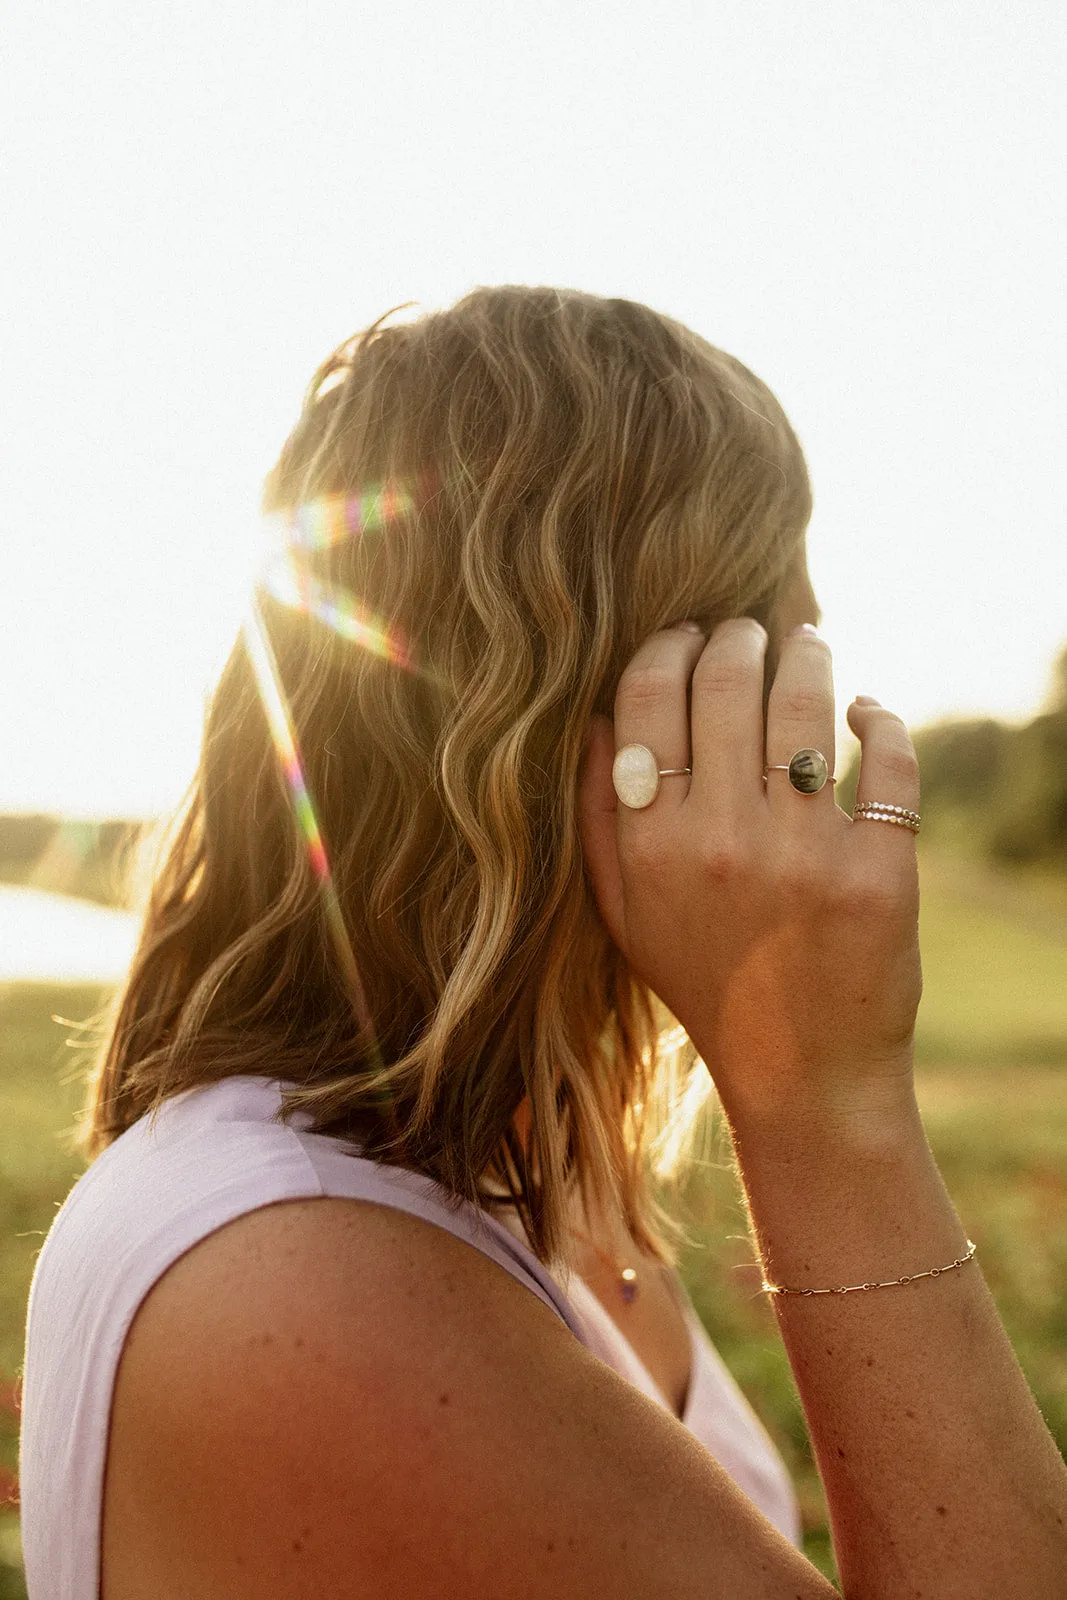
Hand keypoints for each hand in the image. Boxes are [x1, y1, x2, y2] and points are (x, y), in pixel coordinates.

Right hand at [577, 619, 922, 1132]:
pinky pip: (886, 758)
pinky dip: (879, 717)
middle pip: (726, 682)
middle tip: (752, 633)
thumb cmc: (703, 980)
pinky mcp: (878, 872)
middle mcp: (720, 840)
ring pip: (806, 703)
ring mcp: (803, 855)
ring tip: (808, 645)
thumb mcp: (622, 908)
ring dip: (808, 654)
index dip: (668, 645)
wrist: (799, 1071)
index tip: (688, 634)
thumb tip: (596, 714)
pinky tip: (864, 712)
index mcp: (650, 843)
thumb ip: (596, 814)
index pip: (646, 697)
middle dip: (739, 637)